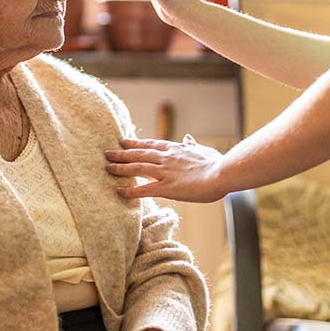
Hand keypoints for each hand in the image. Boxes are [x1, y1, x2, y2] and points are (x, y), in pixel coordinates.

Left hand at [105, 136, 224, 202]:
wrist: (222, 173)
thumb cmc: (217, 163)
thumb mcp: (203, 150)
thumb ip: (192, 145)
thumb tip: (187, 138)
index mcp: (174, 149)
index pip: (150, 144)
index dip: (135, 143)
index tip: (123, 141)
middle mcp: (166, 158)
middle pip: (138, 154)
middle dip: (121, 154)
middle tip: (107, 153)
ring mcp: (165, 172)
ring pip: (137, 168)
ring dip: (121, 168)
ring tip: (108, 168)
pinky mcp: (167, 187)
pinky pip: (144, 189)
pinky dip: (131, 191)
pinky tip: (120, 192)